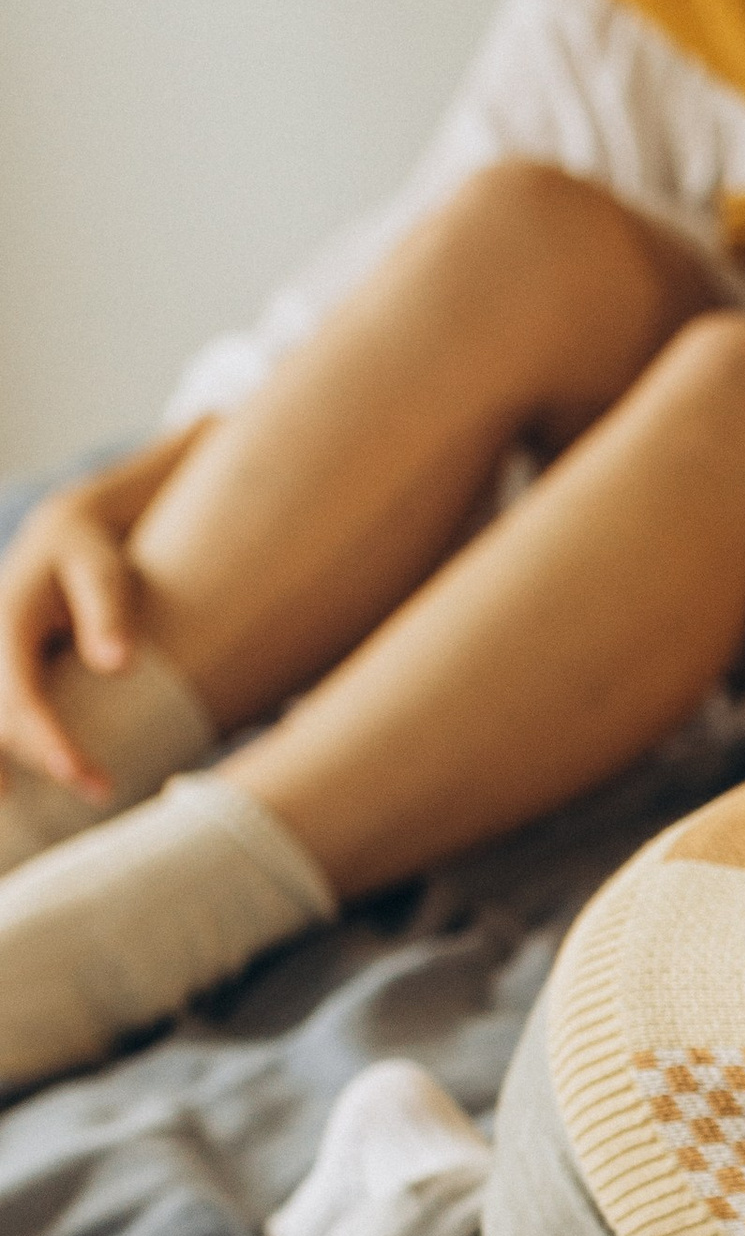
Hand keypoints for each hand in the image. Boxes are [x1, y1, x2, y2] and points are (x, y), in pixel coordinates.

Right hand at [0, 428, 199, 795]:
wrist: (69, 528)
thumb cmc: (136, 521)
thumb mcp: (162, 492)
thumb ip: (191, 469)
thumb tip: (229, 423)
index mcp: (72, 548)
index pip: (93, 584)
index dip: (105, 621)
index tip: (119, 662)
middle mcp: (20, 595)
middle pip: (14, 662)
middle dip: (44, 723)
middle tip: (87, 776)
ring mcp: (0, 635)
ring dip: (2, 754)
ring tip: (15, 811)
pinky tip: (3, 812)